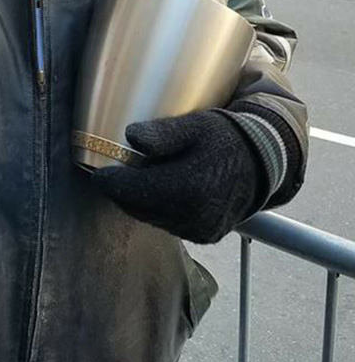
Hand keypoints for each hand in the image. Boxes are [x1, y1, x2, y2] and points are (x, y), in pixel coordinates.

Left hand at [93, 110, 265, 242]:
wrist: (263, 162)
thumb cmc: (225, 138)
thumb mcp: (195, 125)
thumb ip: (162, 133)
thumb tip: (130, 136)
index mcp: (188, 187)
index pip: (134, 191)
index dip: (111, 183)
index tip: (98, 173)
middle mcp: (194, 215)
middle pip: (139, 208)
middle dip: (122, 193)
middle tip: (111, 176)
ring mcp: (200, 230)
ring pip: (153, 219)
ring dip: (140, 203)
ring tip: (133, 183)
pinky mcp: (205, 236)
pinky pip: (170, 225)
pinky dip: (159, 212)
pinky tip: (158, 194)